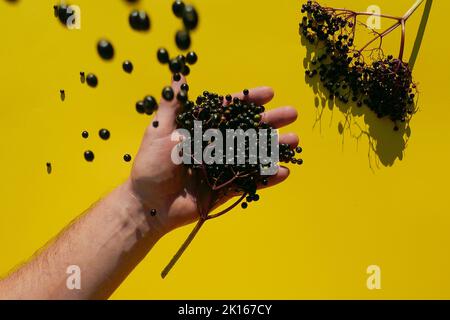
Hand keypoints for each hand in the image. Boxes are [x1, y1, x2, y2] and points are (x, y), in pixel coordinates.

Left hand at [128, 76, 298, 234]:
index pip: (229, 111)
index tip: (269, 93)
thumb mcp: (159, 132)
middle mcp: (216, 147)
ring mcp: (224, 169)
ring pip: (253, 155)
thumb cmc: (150, 167)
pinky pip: (250, 183)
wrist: (149, 205)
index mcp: (202, 130)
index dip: (248, 101)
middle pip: (247, 130)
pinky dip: (266, 178)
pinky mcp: (226, 190)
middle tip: (291, 113)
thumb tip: (178, 75)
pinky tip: (284, 171)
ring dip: (274, 148)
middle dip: (270, 122)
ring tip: (294, 142)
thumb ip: (172, 106)